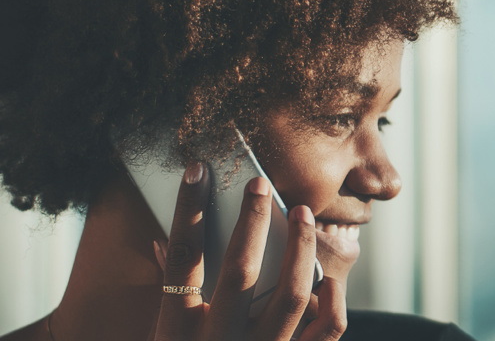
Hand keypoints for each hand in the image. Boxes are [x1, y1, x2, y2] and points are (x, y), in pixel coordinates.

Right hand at [152, 163, 346, 339]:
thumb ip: (169, 296)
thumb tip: (163, 245)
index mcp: (176, 334)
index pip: (181, 258)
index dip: (188, 211)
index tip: (198, 171)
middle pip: (239, 270)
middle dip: (252, 221)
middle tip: (258, 185)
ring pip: (289, 296)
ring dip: (298, 249)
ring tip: (301, 213)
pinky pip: (324, 334)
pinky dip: (331, 303)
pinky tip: (328, 278)